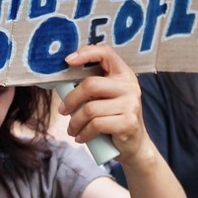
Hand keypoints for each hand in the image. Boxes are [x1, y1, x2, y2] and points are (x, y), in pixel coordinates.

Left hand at [59, 45, 153, 164]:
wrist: (135, 144)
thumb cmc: (113, 118)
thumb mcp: (106, 98)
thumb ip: (92, 88)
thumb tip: (62, 83)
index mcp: (123, 74)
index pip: (106, 53)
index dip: (86, 53)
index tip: (68, 61)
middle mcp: (130, 86)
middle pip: (91, 85)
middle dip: (71, 100)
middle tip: (62, 111)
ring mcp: (131, 104)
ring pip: (90, 109)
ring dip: (75, 122)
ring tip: (72, 129)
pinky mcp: (128, 123)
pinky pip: (96, 125)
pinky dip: (83, 133)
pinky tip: (81, 137)